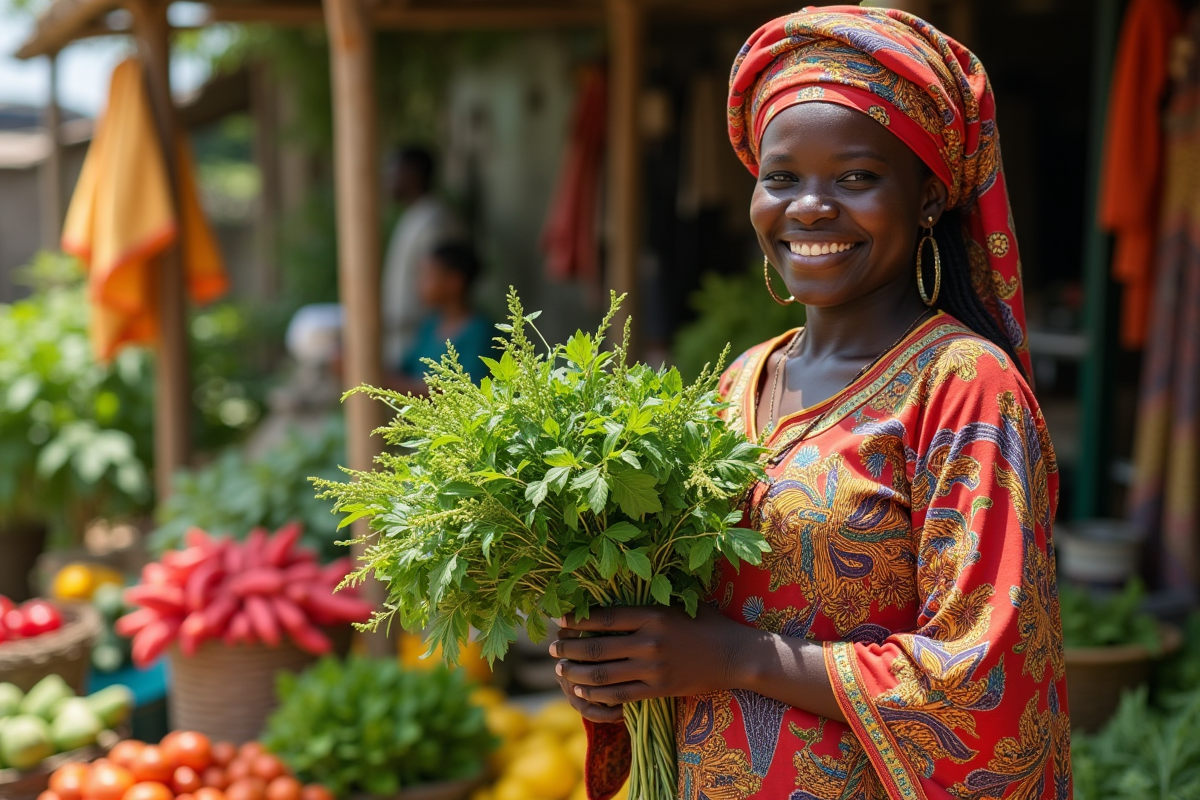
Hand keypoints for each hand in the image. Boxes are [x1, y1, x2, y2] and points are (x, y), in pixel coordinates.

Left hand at [549, 604, 750, 723]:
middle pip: (597, 648)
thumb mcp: (678, 605)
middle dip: (569, 649)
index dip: (577, 619)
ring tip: (561, 670)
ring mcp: (653, 669)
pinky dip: (596, 694)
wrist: (736, 656)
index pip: (604, 617)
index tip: (560, 620)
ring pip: (603, 675)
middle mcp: (649, 642)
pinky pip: (619, 695)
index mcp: (653, 615)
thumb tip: (612, 598)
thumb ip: (647, 605)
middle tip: (553, 649)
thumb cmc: (707, 624)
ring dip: (576, 673)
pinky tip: (582, 690)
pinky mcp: (658, 689)